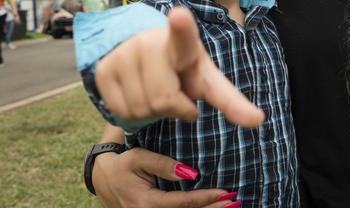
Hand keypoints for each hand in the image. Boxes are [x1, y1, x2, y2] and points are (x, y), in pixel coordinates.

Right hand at [93, 148, 239, 207]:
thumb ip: (164, 165)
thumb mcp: (140, 158)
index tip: (226, 193)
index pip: (182, 203)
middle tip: (236, 202)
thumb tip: (191, 173)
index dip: (206, 198)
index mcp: (146, 203)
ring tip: (231, 207)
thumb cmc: (123, 165)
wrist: (102, 179)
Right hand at [95, 6, 263, 125]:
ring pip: (141, 109)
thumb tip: (259, 121)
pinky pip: (120, 112)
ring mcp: (123, 53)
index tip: (180, 16)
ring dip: (154, 113)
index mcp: (183, 43)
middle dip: (175, 108)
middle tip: (175, 92)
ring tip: (157, 91)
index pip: (183, 36)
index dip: (181, 27)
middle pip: (164, 100)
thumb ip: (232, 101)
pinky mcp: (103, 68)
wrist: (146, 54)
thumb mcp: (207, 80)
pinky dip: (134, 115)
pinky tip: (139, 95)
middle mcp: (149, 42)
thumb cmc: (183, 69)